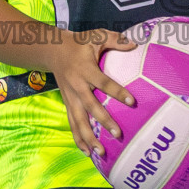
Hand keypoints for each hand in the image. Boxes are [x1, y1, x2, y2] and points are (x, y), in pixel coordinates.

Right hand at [52, 29, 136, 156]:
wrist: (52, 50)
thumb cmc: (79, 43)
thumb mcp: (96, 36)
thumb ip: (116, 40)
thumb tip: (135, 44)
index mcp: (86, 70)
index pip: (104, 83)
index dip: (117, 92)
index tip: (132, 102)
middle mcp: (77, 86)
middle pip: (91, 107)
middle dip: (104, 121)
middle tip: (118, 134)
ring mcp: (70, 97)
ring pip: (79, 120)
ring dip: (89, 137)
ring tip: (100, 152)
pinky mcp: (68, 103)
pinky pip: (72, 123)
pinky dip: (78, 138)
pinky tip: (87, 152)